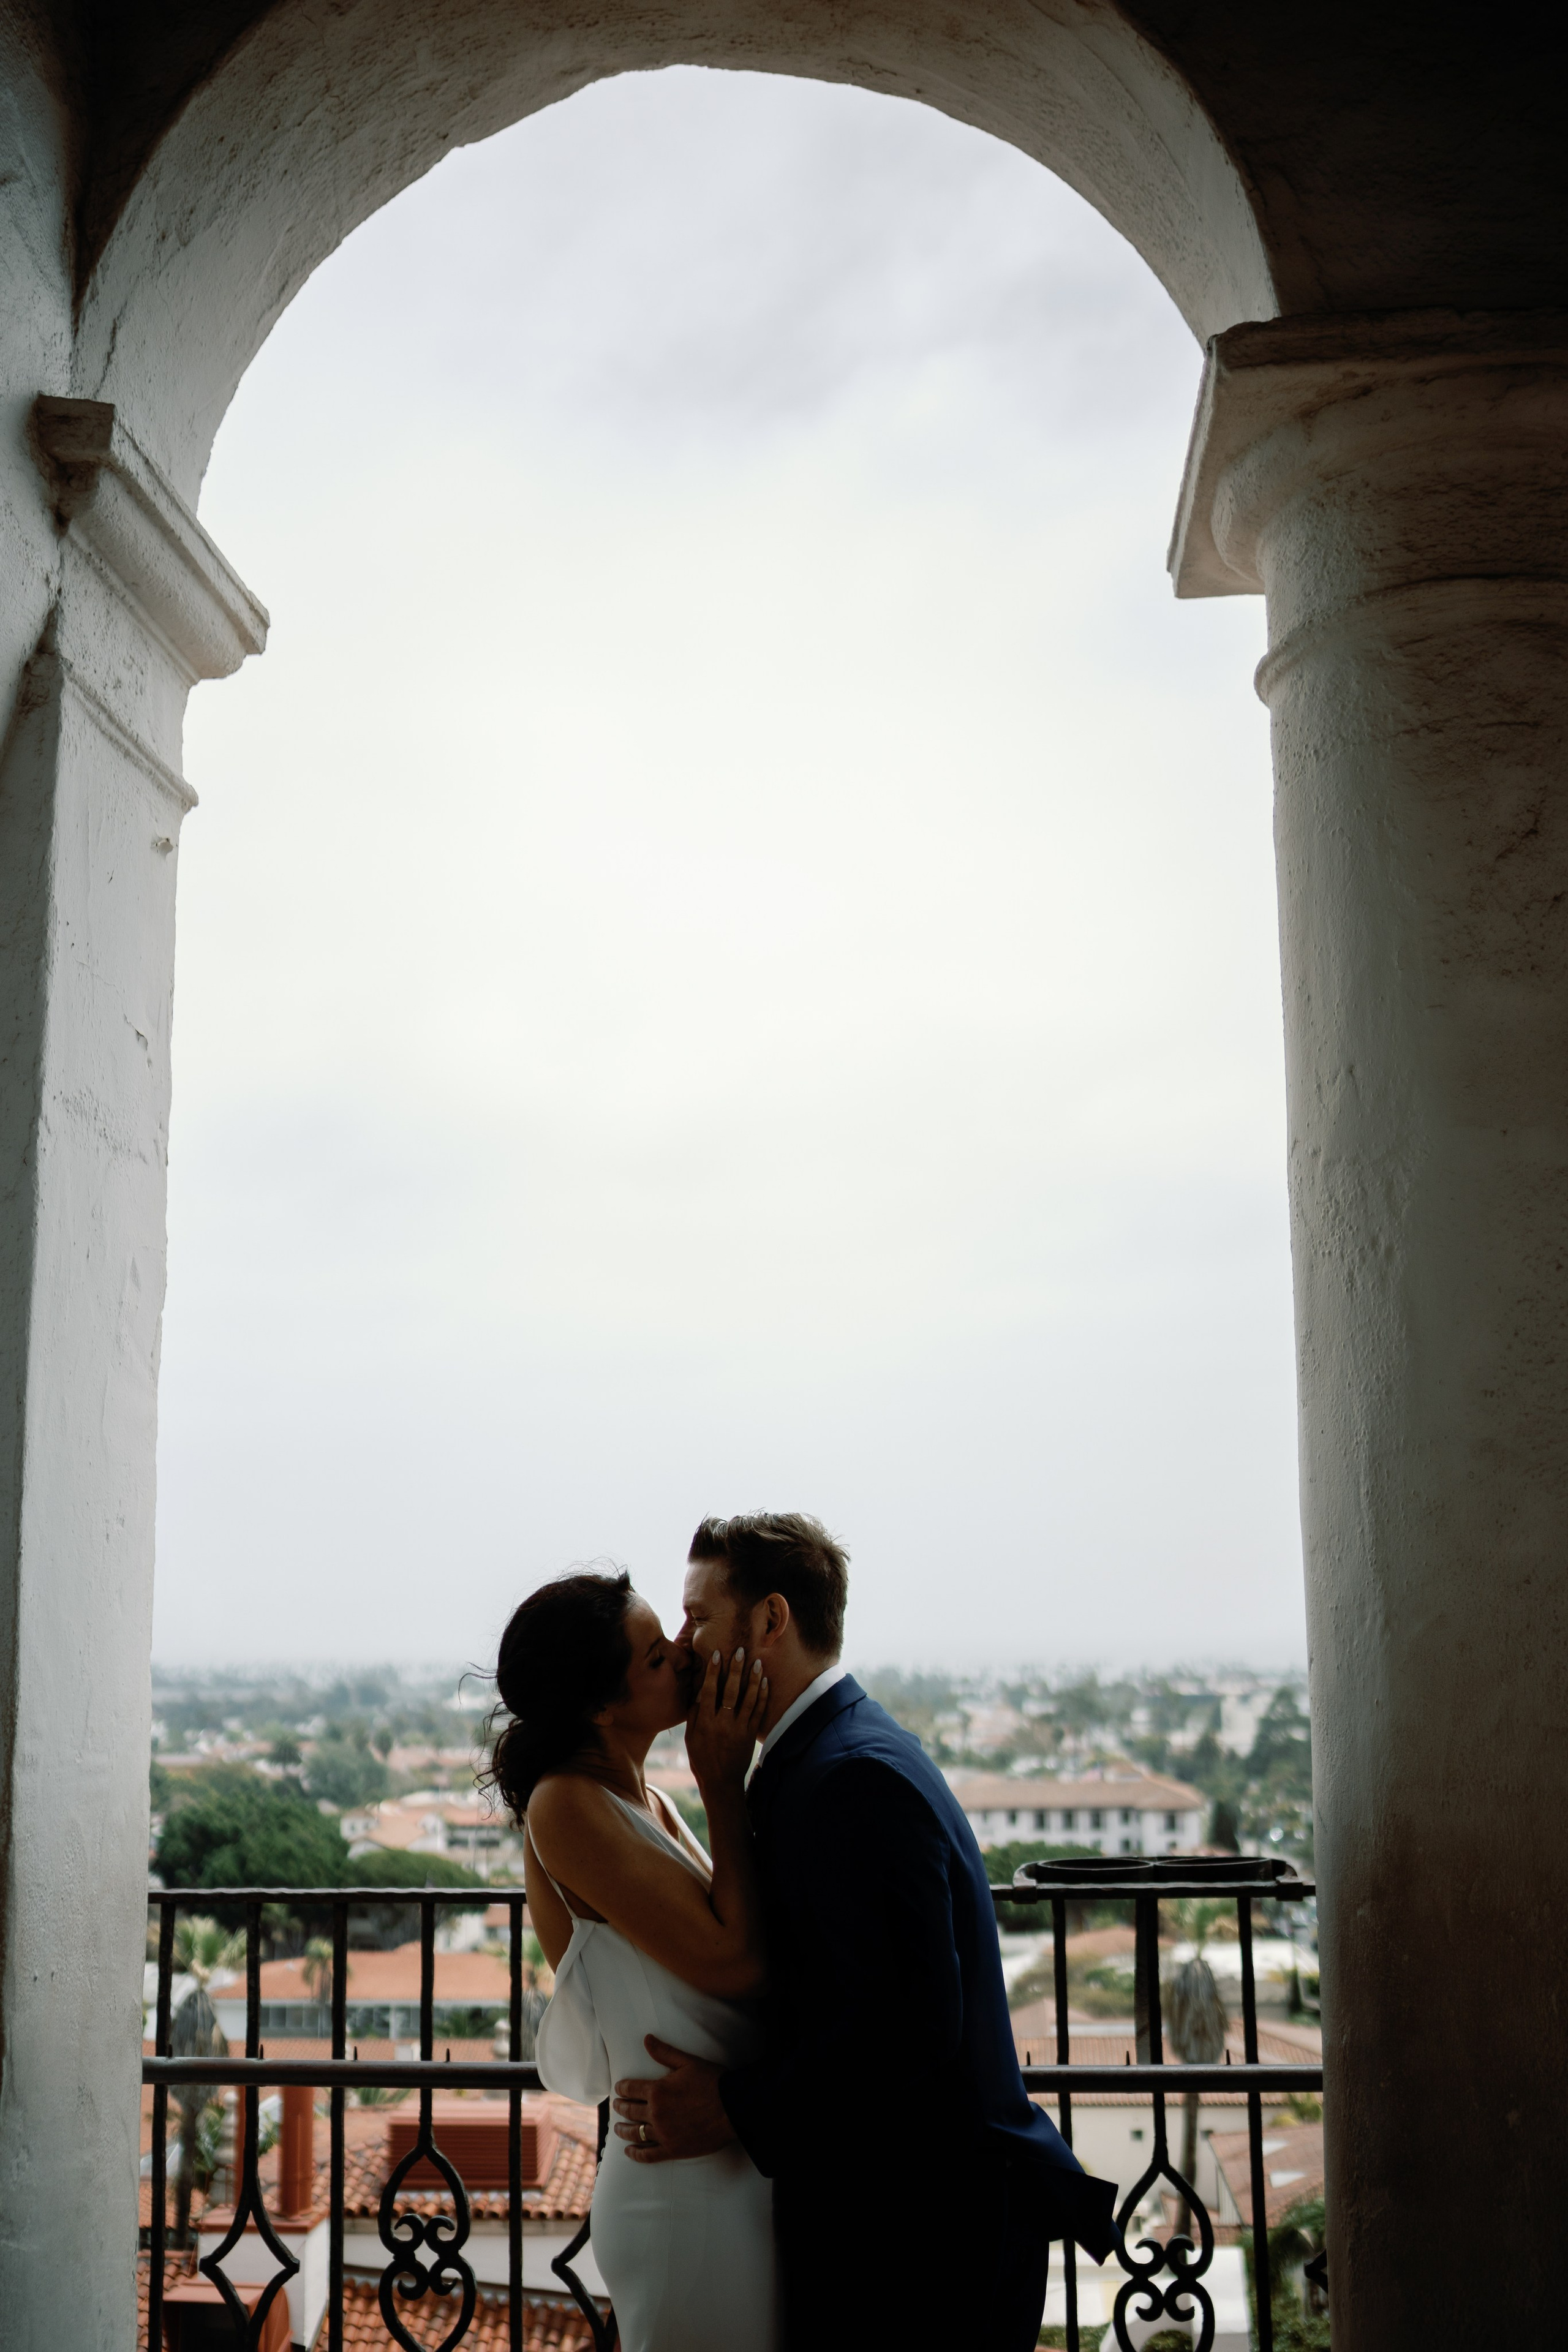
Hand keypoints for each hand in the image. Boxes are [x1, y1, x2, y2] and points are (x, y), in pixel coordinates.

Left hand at [612, 2035, 736, 2161]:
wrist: (732, 2107)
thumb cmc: (711, 2081)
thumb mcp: (687, 2062)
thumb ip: (664, 2052)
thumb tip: (647, 2039)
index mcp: (657, 2091)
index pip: (631, 2089)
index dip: (622, 2088)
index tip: (619, 2089)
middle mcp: (656, 2113)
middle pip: (630, 2111)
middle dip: (621, 2107)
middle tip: (616, 2106)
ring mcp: (663, 2134)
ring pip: (635, 2133)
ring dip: (623, 2130)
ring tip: (617, 2128)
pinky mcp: (672, 2150)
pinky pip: (648, 2155)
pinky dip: (636, 2154)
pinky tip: (629, 2152)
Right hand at [684, 1644, 767, 1791]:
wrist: (721, 1782)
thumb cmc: (701, 1759)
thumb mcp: (691, 1738)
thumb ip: (695, 1715)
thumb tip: (699, 1692)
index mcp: (706, 1722)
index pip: (709, 1691)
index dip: (713, 1672)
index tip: (717, 1654)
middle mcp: (723, 1723)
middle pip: (731, 1691)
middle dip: (736, 1669)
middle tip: (740, 1651)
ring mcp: (738, 1728)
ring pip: (748, 1699)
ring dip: (753, 1679)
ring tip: (757, 1662)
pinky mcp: (750, 1735)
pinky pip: (758, 1712)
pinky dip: (762, 1696)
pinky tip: (765, 1682)